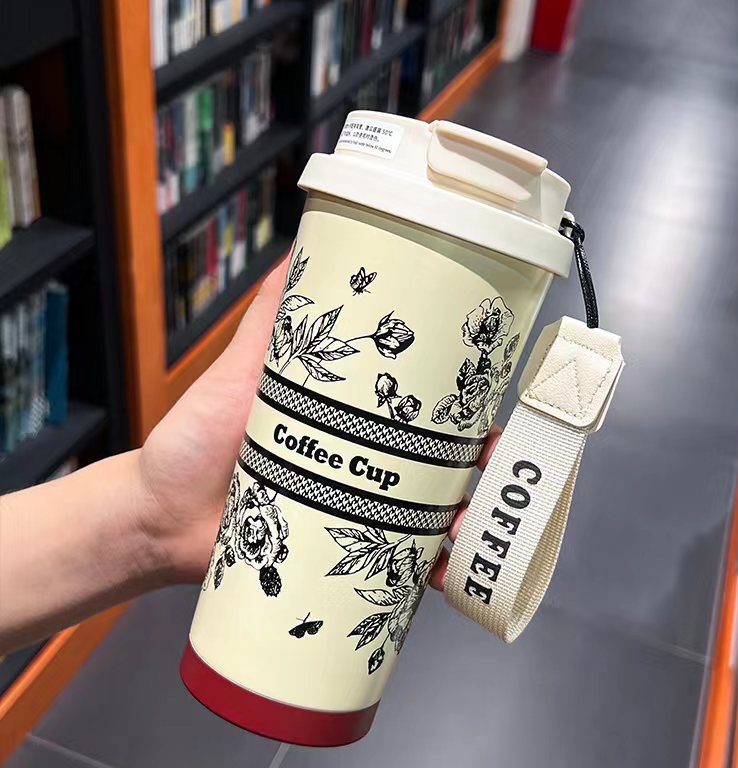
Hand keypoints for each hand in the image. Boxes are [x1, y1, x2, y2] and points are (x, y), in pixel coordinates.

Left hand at [136, 252, 500, 589]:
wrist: (155, 520)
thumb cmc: (191, 442)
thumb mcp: (234, 374)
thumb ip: (266, 322)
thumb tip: (296, 253)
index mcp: (345, 417)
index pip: (416, 408)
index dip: (460, 407)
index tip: (491, 404)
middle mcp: (359, 462)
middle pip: (435, 463)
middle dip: (478, 465)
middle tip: (496, 466)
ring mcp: (352, 510)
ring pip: (425, 514)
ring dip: (461, 518)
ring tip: (473, 522)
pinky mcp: (336, 555)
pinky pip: (391, 564)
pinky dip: (424, 568)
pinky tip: (443, 570)